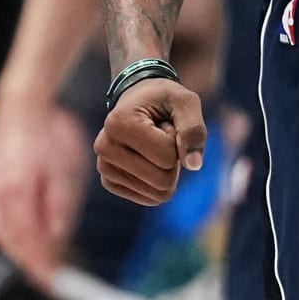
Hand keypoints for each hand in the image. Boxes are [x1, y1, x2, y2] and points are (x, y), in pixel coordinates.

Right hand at [0, 96, 88, 286]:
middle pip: (13, 244)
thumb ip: (60, 207)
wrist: (22, 107)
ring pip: (3, 237)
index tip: (56, 285)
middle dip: (33, 265)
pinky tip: (25, 244)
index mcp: (16, 193)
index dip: (42, 267)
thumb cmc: (50, 135)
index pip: (28, 242)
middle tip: (53, 283)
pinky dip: (11, 239)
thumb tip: (57, 240)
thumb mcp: (66, 170)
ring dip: (22, 255)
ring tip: (41, 270)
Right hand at [95, 76, 206, 205]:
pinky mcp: (109, 182)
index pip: (167, 157)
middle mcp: (104, 147)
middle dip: (174, 161)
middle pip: (162, 181)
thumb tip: (194, 165)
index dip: (177, 142)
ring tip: (154, 146)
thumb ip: (194, 130)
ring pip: (158, 194)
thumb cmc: (164, 100)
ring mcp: (104, 167)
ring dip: (166, 170)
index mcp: (118, 124)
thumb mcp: (186, 103)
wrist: (139, 100)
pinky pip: (150, 199)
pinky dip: (157, 181)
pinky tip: (147, 158)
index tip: (164, 124)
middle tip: (162, 137)